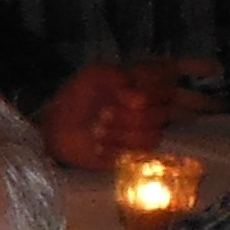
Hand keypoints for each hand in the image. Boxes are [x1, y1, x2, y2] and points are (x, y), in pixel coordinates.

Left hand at [38, 65, 172, 175]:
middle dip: (131, 114)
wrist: (57, 127)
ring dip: (121, 132)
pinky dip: (115, 149)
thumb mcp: (93, 75)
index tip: (122, 94)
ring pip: (154, 134)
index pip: (172, 80)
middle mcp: (155, 106)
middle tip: (103, 113)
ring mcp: (148, 131)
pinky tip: (97, 145)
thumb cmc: (77, 96)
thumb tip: (133, 90)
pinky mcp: (138, 154)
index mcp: (148, 81)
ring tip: (97, 129)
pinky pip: (141, 155)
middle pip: (166, 111)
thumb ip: (116, 75)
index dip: (152, 89)